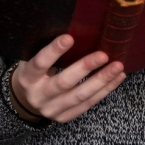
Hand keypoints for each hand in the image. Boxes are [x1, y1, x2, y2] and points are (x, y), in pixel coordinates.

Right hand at [10, 35, 125, 122]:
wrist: (27, 101)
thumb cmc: (34, 73)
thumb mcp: (32, 59)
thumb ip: (47, 49)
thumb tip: (74, 27)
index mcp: (27, 77)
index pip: (40, 63)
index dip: (54, 51)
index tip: (69, 37)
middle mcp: (38, 95)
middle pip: (64, 82)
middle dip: (85, 68)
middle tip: (104, 55)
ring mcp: (51, 109)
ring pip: (80, 96)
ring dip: (101, 81)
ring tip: (117, 67)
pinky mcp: (64, 117)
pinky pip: (88, 104)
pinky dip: (104, 91)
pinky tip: (117, 78)